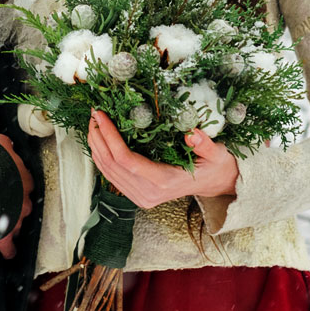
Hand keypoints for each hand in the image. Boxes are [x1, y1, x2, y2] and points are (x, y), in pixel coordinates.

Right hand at [0, 134, 33, 259]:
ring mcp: (17, 220)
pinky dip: (8, 250)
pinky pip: (9, 247)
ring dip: (13, 224)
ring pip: (19, 224)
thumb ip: (4, 143)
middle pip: (25, 204)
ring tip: (3, 225)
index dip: (18, 184)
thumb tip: (6, 142)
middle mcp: (26, 200)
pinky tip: (8, 253)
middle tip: (7, 204)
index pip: (27, 182)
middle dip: (18, 205)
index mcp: (25, 178)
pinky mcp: (5, 237)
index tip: (11, 185)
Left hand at [87, 110, 237, 208]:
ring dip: (96, 146)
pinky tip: (99, 139)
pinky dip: (101, 157)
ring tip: (93, 122)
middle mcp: (148, 193)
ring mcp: (141, 197)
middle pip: (112, 165)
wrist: (214, 185)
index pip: (127, 160)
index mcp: (164, 182)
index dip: (110, 137)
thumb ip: (205, 145)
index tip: (102, 116)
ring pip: (108, 171)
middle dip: (98, 138)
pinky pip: (111, 176)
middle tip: (94, 114)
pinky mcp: (137, 194)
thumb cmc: (215, 166)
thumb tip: (192, 132)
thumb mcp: (216, 154)